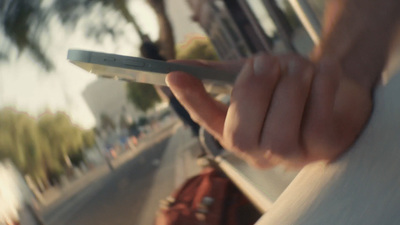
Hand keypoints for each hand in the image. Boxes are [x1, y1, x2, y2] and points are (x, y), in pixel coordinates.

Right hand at [166, 54, 372, 167]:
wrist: (341, 95)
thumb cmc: (291, 88)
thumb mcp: (255, 77)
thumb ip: (221, 74)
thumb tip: (173, 66)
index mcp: (238, 132)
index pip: (208, 121)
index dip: (191, 101)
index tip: (173, 77)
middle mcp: (260, 152)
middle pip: (241, 135)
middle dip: (253, 89)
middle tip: (265, 60)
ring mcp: (292, 156)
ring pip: (280, 130)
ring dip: (290, 83)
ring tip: (299, 65)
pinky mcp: (324, 147)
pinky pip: (318, 116)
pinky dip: (321, 83)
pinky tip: (323, 71)